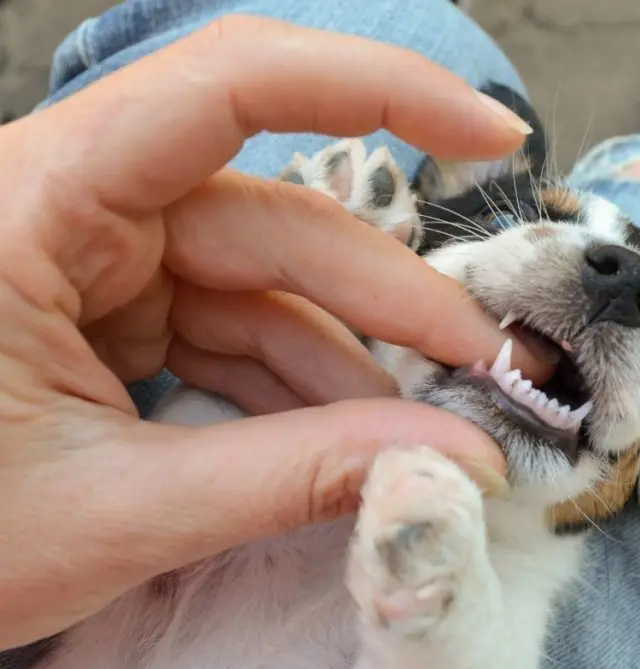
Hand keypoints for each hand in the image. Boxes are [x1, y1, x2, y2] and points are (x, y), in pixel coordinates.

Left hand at [0, 16, 549, 648]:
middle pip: (279, 222)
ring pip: (268, 284)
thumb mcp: (110, 510)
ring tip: (425, 433)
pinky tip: (351, 438)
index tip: (492, 136)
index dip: (378, 87)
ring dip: (353, 361)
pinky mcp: (111, 309)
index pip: (230, 86)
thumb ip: (289, 477)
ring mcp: (94, 258)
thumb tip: (446, 463)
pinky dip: (298, 385)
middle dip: (393, 303)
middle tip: (485, 372)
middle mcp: (70, 203)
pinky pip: (235, 327)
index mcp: (34, 202)